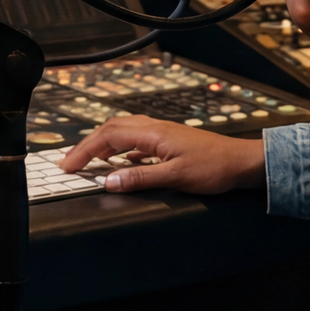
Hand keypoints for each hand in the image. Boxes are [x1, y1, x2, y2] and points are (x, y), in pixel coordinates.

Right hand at [55, 116, 264, 194]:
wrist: (241, 162)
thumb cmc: (214, 168)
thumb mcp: (175, 177)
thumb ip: (140, 179)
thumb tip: (108, 181)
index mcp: (153, 133)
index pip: (108, 136)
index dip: (84, 150)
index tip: (68, 165)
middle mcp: (155, 128)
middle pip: (112, 129)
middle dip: (88, 145)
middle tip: (70, 163)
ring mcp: (162, 134)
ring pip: (124, 132)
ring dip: (103, 144)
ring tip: (88, 161)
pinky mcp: (169, 142)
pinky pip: (136, 140)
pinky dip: (120, 149)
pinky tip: (120, 163)